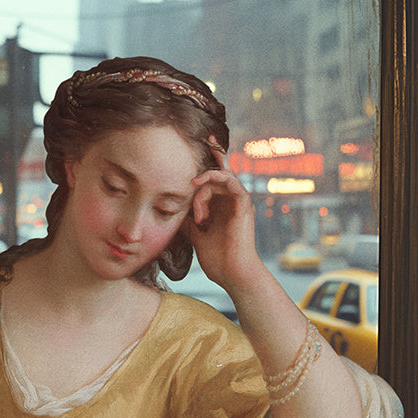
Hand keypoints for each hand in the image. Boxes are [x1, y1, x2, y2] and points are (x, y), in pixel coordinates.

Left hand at [187, 139, 264, 292]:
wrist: (233, 275)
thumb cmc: (218, 260)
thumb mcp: (196, 236)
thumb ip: (189, 221)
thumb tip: (173, 211)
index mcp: (222, 207)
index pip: (215, 179)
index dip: (209, 161)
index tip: (201, 142)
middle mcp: (231, 201)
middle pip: (217, 173)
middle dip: (206, 164)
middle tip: (200, 165)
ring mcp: (238, 202)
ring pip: (220, 177)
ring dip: (202, 191)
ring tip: (197, 216)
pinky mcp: (243, 204)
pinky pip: (230, 181)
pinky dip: (213, 182)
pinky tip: (199, 190)